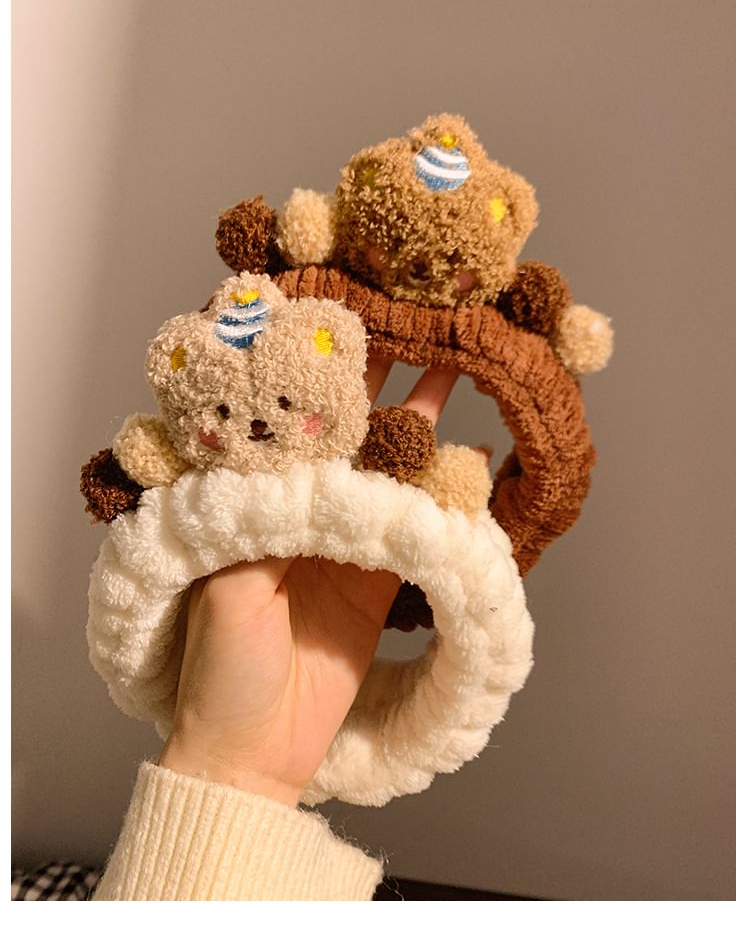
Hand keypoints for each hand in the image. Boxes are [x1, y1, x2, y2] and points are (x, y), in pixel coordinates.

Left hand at [159, 357, 459, 806]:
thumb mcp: (227, 591)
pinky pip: (416, 525)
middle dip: (375, 383)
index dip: (314, 379)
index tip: (343, 326)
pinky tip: (473, 455)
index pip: (287, 425)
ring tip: (450, 369)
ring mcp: (341, 543)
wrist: (255, 751)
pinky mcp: (377, 579)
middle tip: (412, 329)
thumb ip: (267, 525)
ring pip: (386, 470)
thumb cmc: (219, 670)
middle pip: (343, 436)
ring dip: (418, 424)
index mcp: (248, 505)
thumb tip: (309, 456)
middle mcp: (296, 512)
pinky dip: (447, 492)